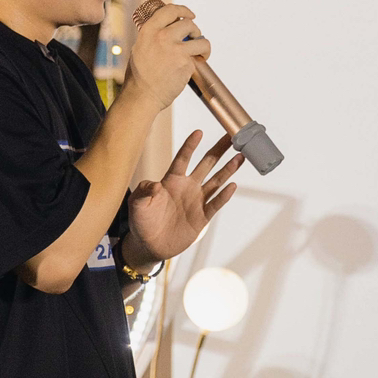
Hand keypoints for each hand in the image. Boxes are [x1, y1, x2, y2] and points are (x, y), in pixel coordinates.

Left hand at [125, 127, 243, 263]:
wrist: (150, 245)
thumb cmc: (142, 221)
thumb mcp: (137, 204)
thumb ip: (143, 192)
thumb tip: (155, 185)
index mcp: (171, 180)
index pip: (183, 159)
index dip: (190, 146)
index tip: (199, 132)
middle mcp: (187, 187)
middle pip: (206, 164)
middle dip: (218, 150)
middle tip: (231, 136)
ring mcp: (196, 201)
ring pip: (216, 181)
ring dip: (228, 169)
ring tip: (240, 157)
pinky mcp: (202, 217)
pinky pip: (215, 204)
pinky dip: (224, 195)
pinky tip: (232, 186)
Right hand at [126, 0, 211, 112]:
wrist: (142, 96)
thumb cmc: (139, 75)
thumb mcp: (140, 47)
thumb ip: (154, 36)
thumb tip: (169, 28)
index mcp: (149, 30)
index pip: (170, 10)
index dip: (184, 10)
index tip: (190, 15)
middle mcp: (163, 37)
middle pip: (189, 24)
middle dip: (195, 30)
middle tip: (194, 38)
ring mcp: (176, 50)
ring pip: (202, 40)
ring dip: (203, 45)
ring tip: (201, 53)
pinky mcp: (187, 64)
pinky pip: (197, 60)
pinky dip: (196, 64)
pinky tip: (186, 71)